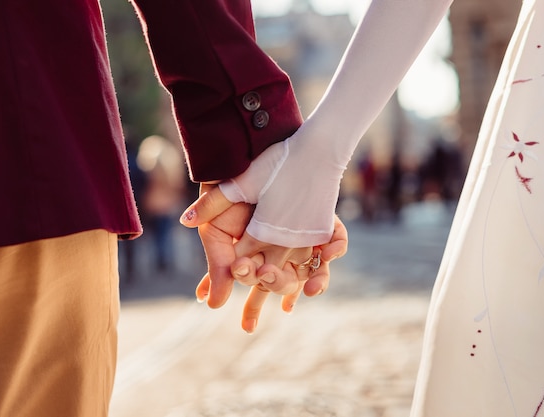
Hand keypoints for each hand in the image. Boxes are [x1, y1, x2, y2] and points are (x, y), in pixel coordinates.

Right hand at [181, 185, 347, 331]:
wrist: (255, 144)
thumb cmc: (232, 185)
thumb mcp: (217, 225)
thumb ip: (215, 263)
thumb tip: (208, 303)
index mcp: (254, 251)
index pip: (256, 286)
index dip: (254, 308)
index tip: (250, 324)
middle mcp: (279, 246)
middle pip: (286, 281)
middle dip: (282, 289)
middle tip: (278, 290)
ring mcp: (302, 233)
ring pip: (314, 268)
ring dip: (318, 279)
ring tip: (314, 286)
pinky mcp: (321, 219)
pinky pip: (335, 241)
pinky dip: (335, 246)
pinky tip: (330, 247)